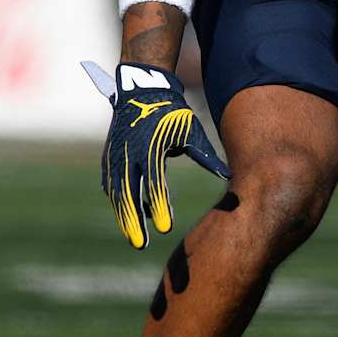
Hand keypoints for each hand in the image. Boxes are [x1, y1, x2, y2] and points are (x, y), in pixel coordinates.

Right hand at [83, 61, 230, 249]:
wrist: (143, 91)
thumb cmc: (173, 114)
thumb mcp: (191, 132)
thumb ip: (206, 156)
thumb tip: (227, 175)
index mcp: (150, 148)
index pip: (154, 184)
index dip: (160, 207)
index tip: (165, 228)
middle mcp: (129, 154)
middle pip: (128, 195)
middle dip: (133, 222)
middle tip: (140, 245)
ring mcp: (115, 156)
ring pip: (117, 193)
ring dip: (124, 216)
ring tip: (135, 238)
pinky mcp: (109, 157)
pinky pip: (112, 185)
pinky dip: (119, 201)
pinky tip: (128, 216)